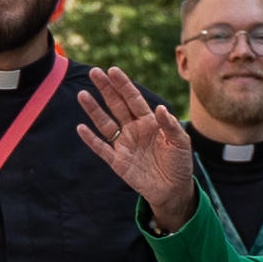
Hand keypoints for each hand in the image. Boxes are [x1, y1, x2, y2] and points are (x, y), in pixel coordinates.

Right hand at [72, 72, 197, 227]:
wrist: (174, 190)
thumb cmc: (179, 163)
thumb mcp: (181, 142)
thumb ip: (170, 125)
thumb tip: (160, 109)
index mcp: (149, 121)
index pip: (133, 99)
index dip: (123, 85)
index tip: (113, 71)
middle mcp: (134, 129)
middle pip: (117, 105)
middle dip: (106, 89)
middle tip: (94, 73)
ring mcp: (124, 144)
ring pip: (105, 123)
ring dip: (94, 110)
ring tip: (83, 94)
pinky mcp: (118, 162)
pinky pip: (102, 148)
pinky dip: (91, 139)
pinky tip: (81, 128)